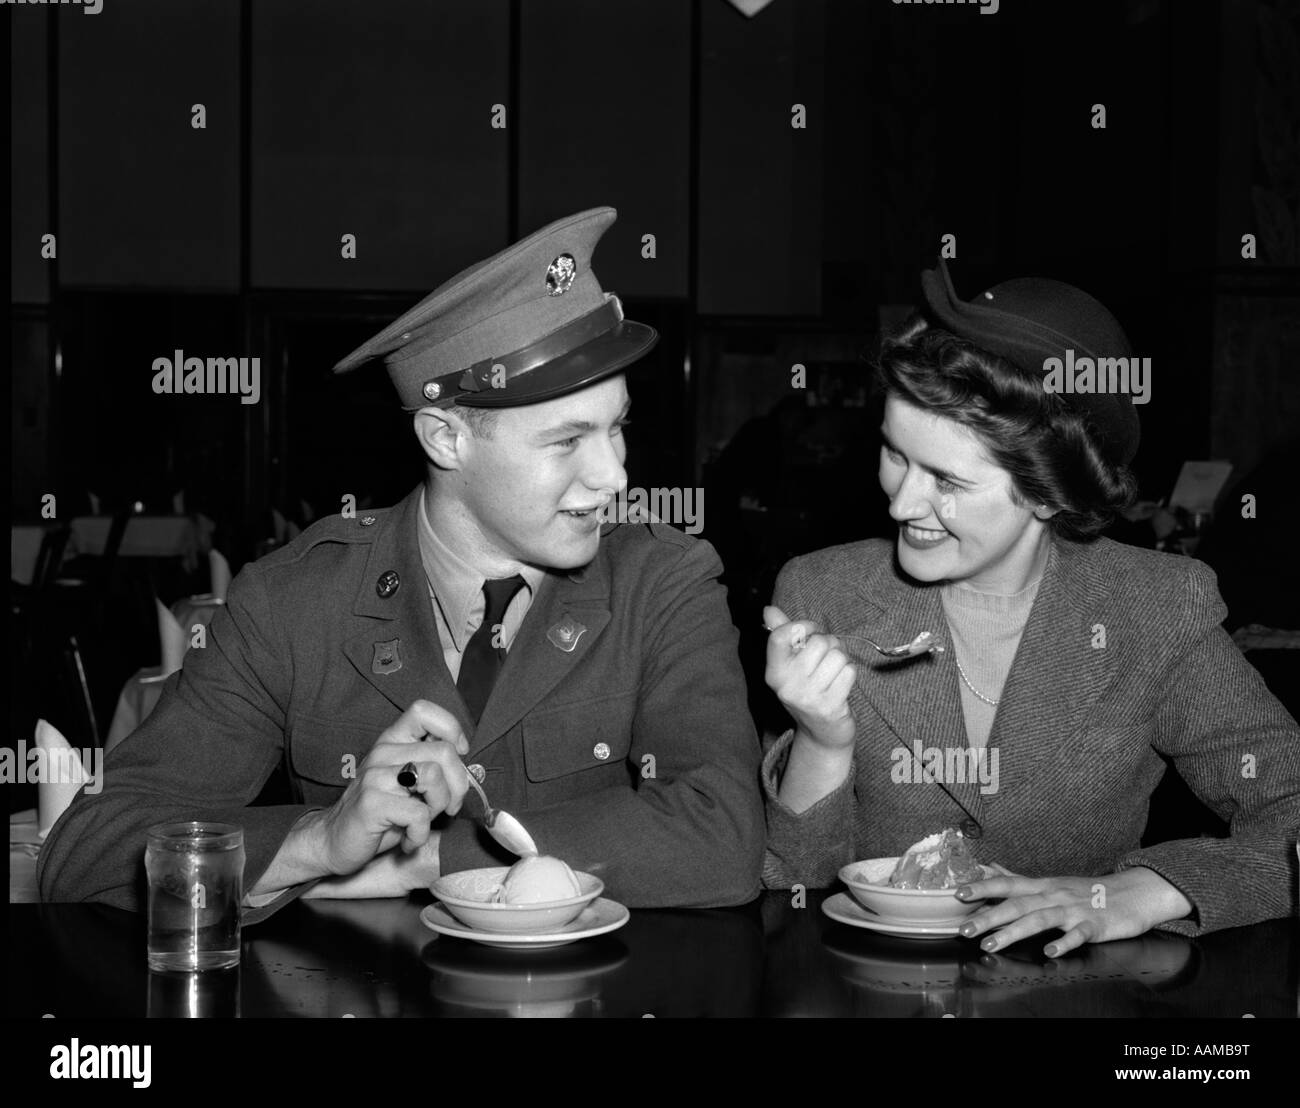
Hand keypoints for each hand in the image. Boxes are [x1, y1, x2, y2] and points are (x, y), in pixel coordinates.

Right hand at [311, 700, 469, 876]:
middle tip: (447, 807)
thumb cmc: (381, 814)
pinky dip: (421, 834)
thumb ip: (432, 767)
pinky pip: (419, 814)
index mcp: (392, 741)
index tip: (457, 755)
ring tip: (422, 821)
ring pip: (435, 777)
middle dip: (457, 786)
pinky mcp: (372, 802)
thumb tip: (469, 770)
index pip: (424, 710)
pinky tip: (408, 839)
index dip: (450, 729)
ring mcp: (375, 776)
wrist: (334, 842)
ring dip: (438, 807)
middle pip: (444, 751)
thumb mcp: (408, 783)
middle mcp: (383, 752)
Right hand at [763, 605, 856, 749]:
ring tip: (834, 672)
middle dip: (830, 644)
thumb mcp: (790, 664)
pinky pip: (849, 671)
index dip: (803, 625)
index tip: (810, 631)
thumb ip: (781, 633)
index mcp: (774, 671)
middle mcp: (786, 685)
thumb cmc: (807, 689)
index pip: (781, 635)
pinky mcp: (830, 707)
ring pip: (837, 655)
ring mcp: (808, 698)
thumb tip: (769, 609)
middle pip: (819, 642)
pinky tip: (841, 684)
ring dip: (842, 660)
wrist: (821, 733)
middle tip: (826, 659)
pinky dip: (850, 673)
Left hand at [955, 866, 1193, 956]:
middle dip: (988, 916)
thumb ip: (1017, 878)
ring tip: (990, 944)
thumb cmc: (1087, 890)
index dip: (982, 887)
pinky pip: (1078, 934)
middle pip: (1017, 904)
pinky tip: (1051, 953)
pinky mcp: (1094, 925)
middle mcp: (1053, 895)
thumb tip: (987, 868)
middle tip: (963, 928)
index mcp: (1042, 886)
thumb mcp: (1049, 882)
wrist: (1133, 893)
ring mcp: (1073, 910)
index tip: (957, 893)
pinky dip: (1065, 943)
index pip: (1007, 884)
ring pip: (1040, 919)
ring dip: (1013, 932)